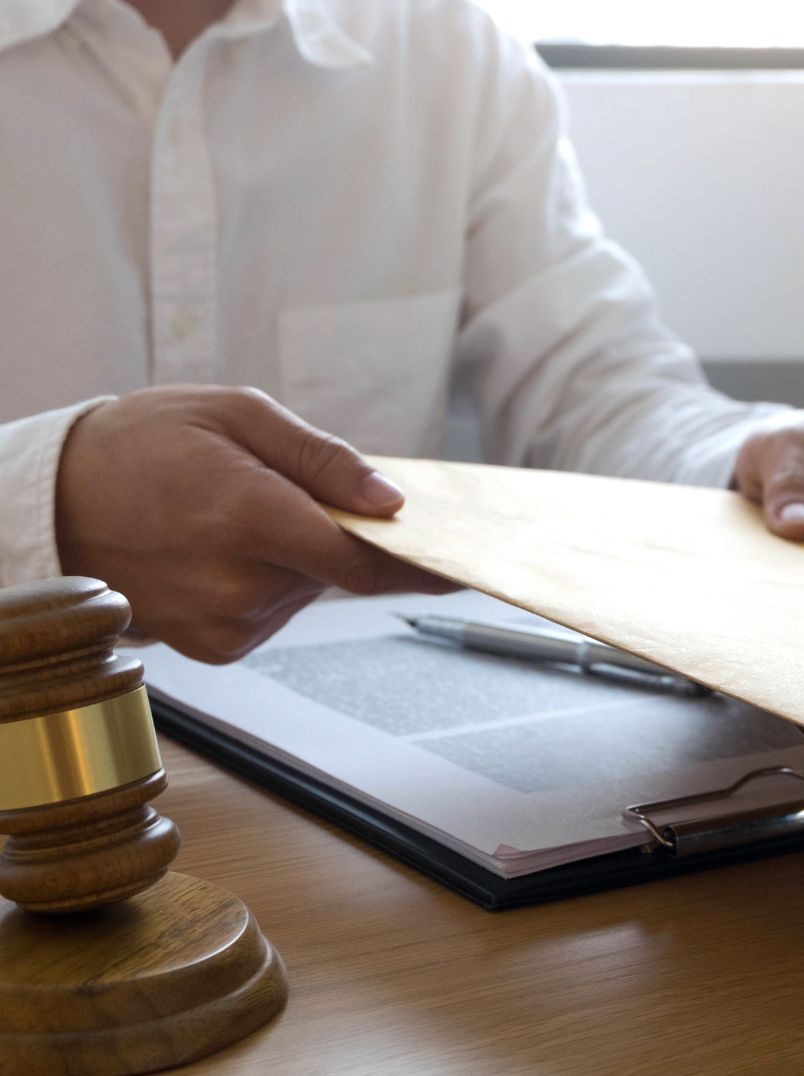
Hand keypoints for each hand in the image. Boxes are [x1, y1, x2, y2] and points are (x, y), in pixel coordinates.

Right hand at [56, 385, 452, 662]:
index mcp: (248, 517)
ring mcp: (226, 625)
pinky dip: (275, 581)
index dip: (419, 559)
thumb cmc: (143, 445)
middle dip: (342, 535)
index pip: (364, 558)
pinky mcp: (219, 648)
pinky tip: (230, 549)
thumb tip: (388, 499)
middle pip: (340, 570)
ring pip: (310, 591)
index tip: (462, 560)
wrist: (57, 501)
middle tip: (308, 495)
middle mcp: (238, 585)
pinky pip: (279, 611)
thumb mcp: (238, 415)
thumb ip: (322, 460)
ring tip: (246, 515)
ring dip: (303, 557)